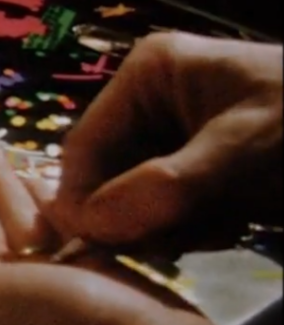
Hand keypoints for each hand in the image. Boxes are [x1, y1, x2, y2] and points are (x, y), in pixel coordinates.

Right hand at [51, 31, 282, 251]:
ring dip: (169, 225)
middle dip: (135, 214)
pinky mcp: (206, 167)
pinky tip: (233, 227)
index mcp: (149, 73)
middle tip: (176, 241)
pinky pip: (173, 207)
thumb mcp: (242, 154)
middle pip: (107, 174)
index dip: (83, 200)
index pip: (83, 146)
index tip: (95, 250)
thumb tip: (88, 225)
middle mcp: (154, 100)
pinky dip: (195, 227)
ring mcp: (180, 135)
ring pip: (138, 197)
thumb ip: (163, 188)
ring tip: (221, 227)